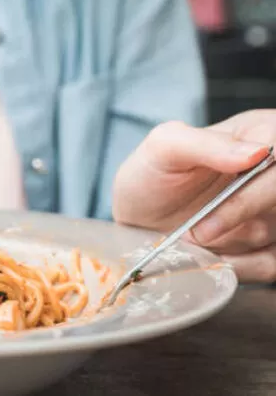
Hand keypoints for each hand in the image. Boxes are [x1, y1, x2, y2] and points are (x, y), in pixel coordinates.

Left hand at [113, 111, 275, 282]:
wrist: (137, 212)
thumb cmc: (151, 173)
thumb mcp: (165, 146)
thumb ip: (206, 143)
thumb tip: (257, 153)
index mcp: (261, 133)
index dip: (253, 193)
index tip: (213, 213)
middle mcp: (275, 171)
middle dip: (237, 218)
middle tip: (198, 230)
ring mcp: (274, 209)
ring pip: (274, 232)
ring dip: (231, 242)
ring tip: (195, 235)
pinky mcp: (270, 242)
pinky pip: (271, 262)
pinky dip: (239, 264)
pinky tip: (210, 254)